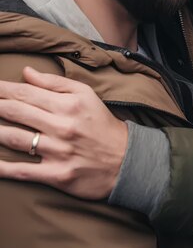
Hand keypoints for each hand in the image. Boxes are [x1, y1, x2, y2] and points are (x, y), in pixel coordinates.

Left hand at [0, 66, 127, 198]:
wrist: (125, 160)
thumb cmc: (101, 124)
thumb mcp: (85, 94)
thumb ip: (54, 83)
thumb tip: (26, 72)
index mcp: (68, 104)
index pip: (26, 92)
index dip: (2, 89)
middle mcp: (62, 126)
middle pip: (16, 112)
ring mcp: (59, 152)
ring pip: (16, 139)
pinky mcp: (58, 175)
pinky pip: (23, 171)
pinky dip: (3, 168)